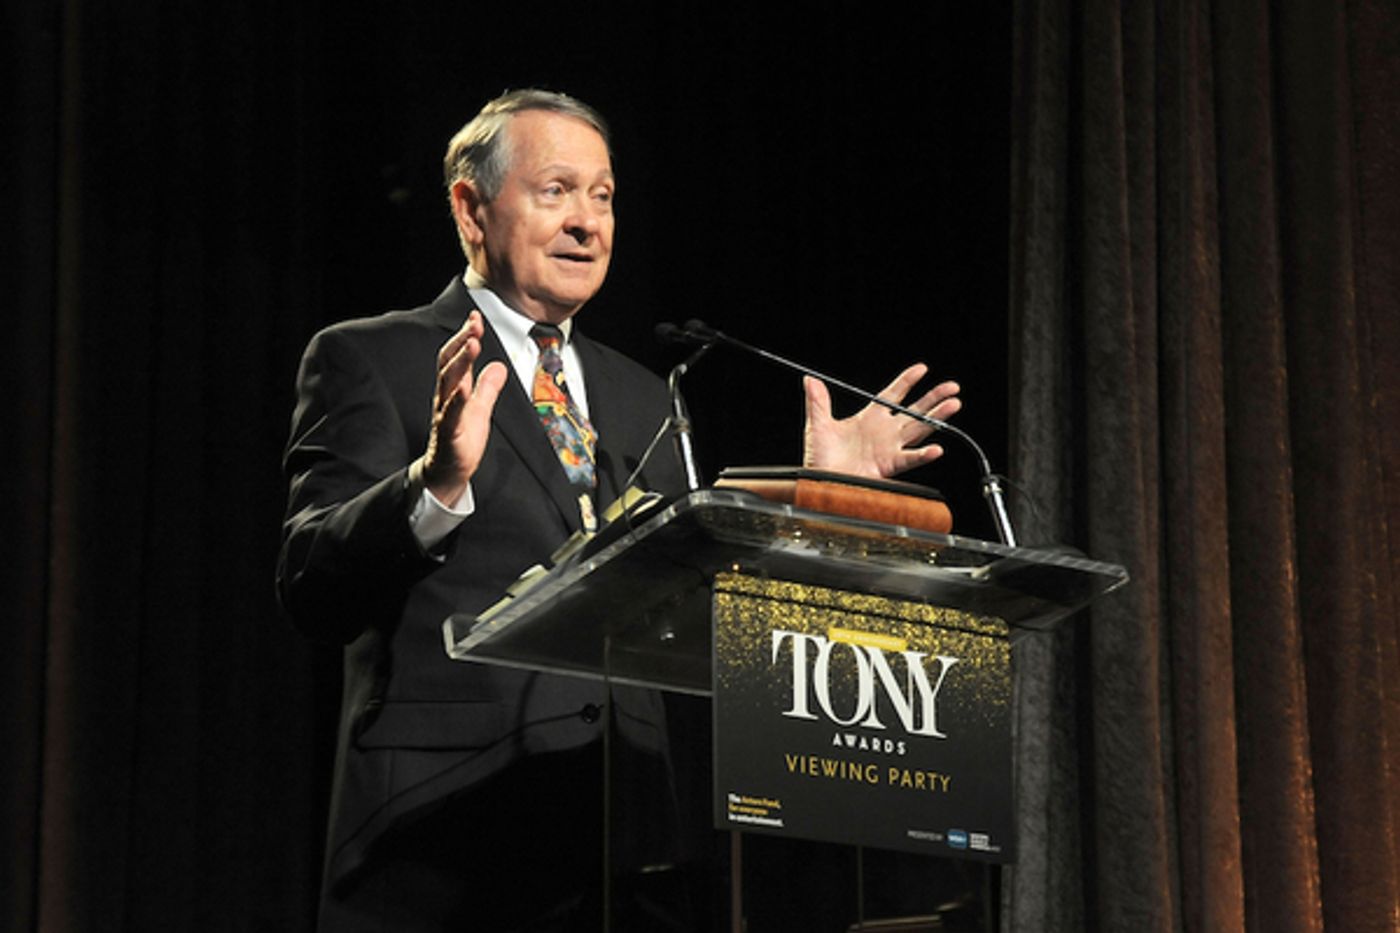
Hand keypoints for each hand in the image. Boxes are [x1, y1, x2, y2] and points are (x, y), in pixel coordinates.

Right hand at [419, 311, 507, 505]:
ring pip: (448, 382)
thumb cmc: (461, 440)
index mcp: (453, 389)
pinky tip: (464, 388)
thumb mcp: (481, 409)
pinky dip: (456, 401)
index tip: (475, 317)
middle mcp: (444, 397)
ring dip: (461, 361)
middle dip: (462, 341)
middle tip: (475, 324)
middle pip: (449, 363)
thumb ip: (488, 388)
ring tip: (473, 343)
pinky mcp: (447, 433)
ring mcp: (444, 414)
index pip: (456, 356)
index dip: (465, 336)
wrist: (448, 472)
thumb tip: (499, 366)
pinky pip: (449, 415)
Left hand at [802, 364, 960, 479]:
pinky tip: (936, 449)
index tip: (922, 369)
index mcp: (869, 418)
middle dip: (934, 398)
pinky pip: (909, 459)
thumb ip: (817, 402)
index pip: (893, 394)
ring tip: (954, 405)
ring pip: (919, 430)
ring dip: (937, 418)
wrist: (819, 482)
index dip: (907, 381)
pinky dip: (923, 455)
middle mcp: (884, 432)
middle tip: (952, 387)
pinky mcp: (888, 465)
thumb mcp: (818, 425)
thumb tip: (810, 380)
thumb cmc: (819, 458)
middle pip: (915, 410)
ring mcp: (889, 448)